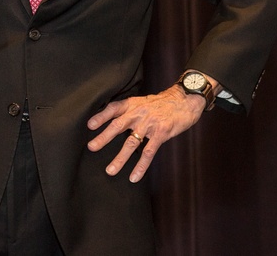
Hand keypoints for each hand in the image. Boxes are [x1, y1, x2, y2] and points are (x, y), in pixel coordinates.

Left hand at [86, 85, 205, 182]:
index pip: (113, 108)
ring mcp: (150, 124)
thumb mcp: (144, 102)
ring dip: (120, 158)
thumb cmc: (164, 103)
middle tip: (92, 147)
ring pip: (131, 143)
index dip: (101, 116)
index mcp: (133, 104)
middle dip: (104, 137)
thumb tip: (115, 123)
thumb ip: (131, 111)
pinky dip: (140, 166)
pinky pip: (148, 152)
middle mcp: (139, 113)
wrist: (186, 100)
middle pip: (118, 125)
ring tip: (110, 170)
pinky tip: (134, 176)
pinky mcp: (161, 133)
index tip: (90, 126)